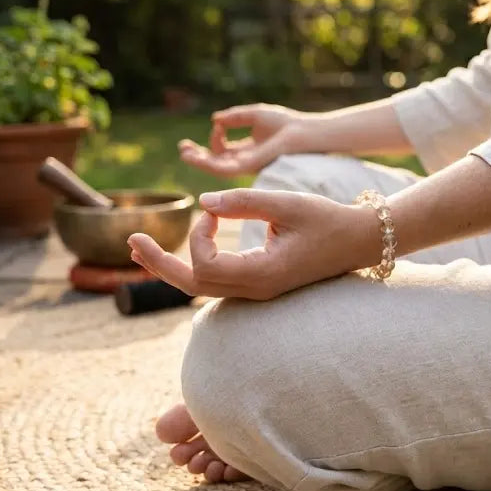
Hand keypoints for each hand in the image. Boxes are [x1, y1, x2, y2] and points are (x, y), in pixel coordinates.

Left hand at [127, 190, 379, 300]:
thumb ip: (242, 200)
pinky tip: (174, 252)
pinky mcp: (259, 282)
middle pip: (193, 285)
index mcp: (262, 275)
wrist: (359, 241)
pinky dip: (191, 266)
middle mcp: (255, 289)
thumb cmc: (327, 220)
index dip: (197, 234)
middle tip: (130, 240)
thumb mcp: (286, 203)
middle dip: (158, 262)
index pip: (206, 265)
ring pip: (202, 286)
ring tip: (140, 247)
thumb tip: (202, 201)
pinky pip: (216, 281)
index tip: (214, 209)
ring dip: (170, 266)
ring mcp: (257, 290)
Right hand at [178, 104, 309, 176]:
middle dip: (198, 155)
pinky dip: (209, 162)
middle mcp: (245, 161)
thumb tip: (215, 120)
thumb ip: (234, 117)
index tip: (218, 123)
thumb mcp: (254, 115)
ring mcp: (246, 166)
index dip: (215, 137)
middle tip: (183, 147)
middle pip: (216, 162)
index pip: (223, 149)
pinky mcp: (248, 167)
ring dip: (198, 161)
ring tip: (184, 152)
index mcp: (248, 149)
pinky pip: (223, 168)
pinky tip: (197, 154)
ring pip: (216, 168)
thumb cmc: (284, 123)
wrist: (301, 132)